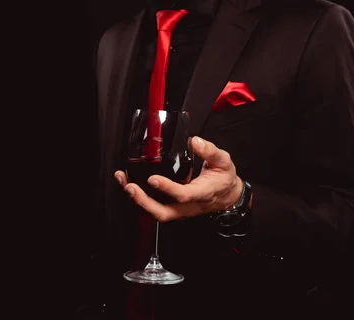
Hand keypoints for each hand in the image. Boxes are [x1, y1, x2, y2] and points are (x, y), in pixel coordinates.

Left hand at [114, 136, 242, 221]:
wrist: (228, 196)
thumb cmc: (224, 179)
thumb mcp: (223, 161)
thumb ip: (210, 150)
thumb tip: (195, 141)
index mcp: (202, 193)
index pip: (183, 194)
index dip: (167, 188)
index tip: (153, 178)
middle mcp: (189, 205)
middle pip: (164, 211)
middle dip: (144, 201)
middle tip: (131, 187)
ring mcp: (181, 210)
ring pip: (157, 212)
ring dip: (139, 200)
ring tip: (125, 183)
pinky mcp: (174, 208)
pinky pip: (156, 207)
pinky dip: (141, 198)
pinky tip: (130, 184)